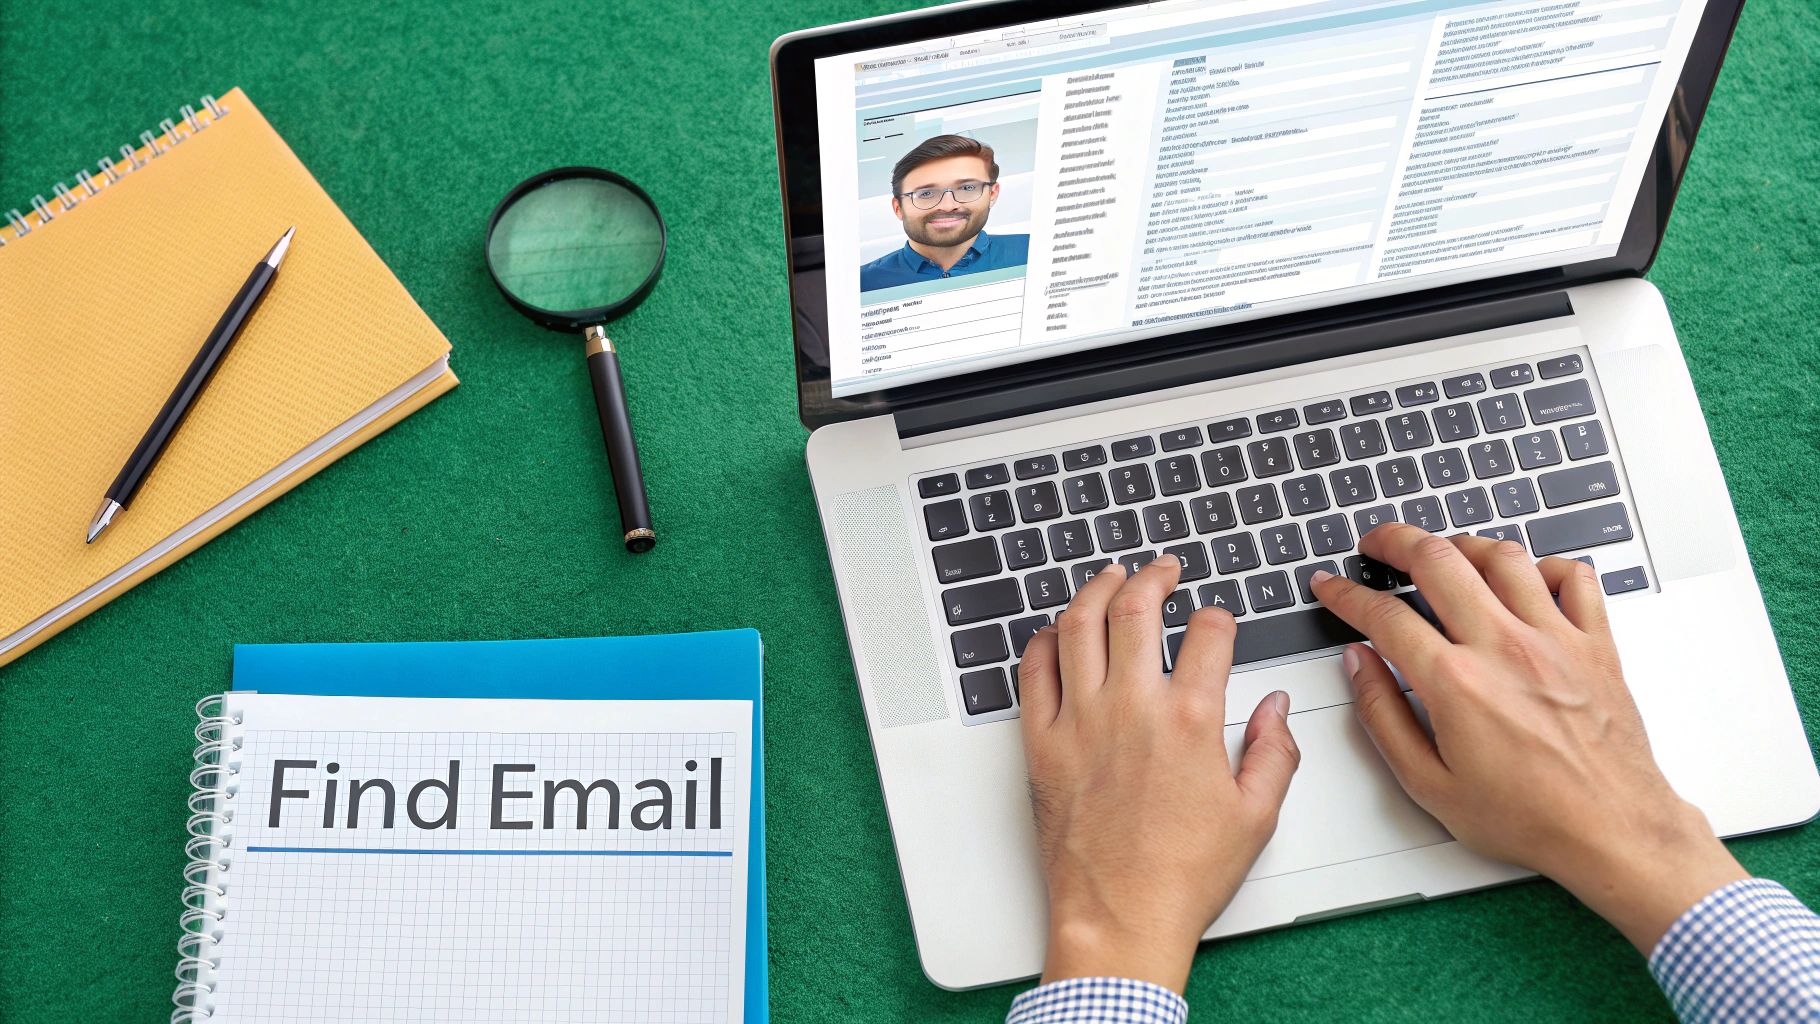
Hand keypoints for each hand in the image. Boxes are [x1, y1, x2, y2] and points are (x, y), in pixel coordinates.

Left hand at [1018, 553, 1300, 993]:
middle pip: (1136, 609)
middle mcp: (1132, 708)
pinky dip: (1044, 639)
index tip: (1216, 620)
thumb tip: (1278, 707)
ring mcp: (1079, 721)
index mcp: (1191, 720)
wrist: (1118, 917)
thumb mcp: (1256, 817)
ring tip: (1111, 578)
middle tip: (1161, 569)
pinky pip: (1032, 670)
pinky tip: (1057, 632)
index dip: (1217, 617)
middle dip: (1153, 577)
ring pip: (1078, 625)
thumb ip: (1276, 750)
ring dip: (1096, 590)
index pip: (1209, 634)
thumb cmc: (1182, 876)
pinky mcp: (1040, 742)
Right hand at [1309, 525, 1745, 952]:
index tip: (1333, 587)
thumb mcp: (1430, 785)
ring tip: (1443, 553)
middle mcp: (1504, 647)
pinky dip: (1543, 566)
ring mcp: (1554, 639)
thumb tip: (1360, 666)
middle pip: (1438, 559)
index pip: (1384, 614)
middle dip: (1395, 541)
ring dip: (1462, 545)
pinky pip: (1573, 576)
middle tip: (1377, 545)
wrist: (1613, 831)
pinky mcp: (1595, 644)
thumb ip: (1384, 717)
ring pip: (1502, 556)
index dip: (1346, 593)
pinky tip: (1524, 579)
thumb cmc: (1530, 817)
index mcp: (1456, 683)